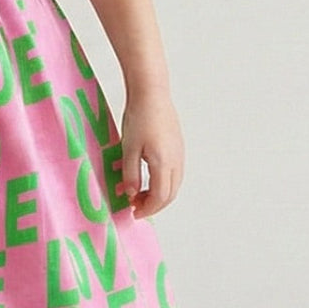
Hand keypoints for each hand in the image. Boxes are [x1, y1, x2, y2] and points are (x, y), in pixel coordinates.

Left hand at [119, 90, 183, 218]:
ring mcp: (180, 154)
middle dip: (154, 205)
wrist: (152, 94)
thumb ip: (130, 174)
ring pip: (174, 185)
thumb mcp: (128, 149)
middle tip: (135, 207)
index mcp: (164, 163)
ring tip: (139, 195)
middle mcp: (176, 161)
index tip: (133, 213)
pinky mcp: (178, 147)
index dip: (147, 209)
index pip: (160, 197)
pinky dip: (163, 183)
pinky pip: (175, 174)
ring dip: (159, 195)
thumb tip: (131, 195)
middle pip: (170, 194)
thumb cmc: (139, 118)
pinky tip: (148, 179)